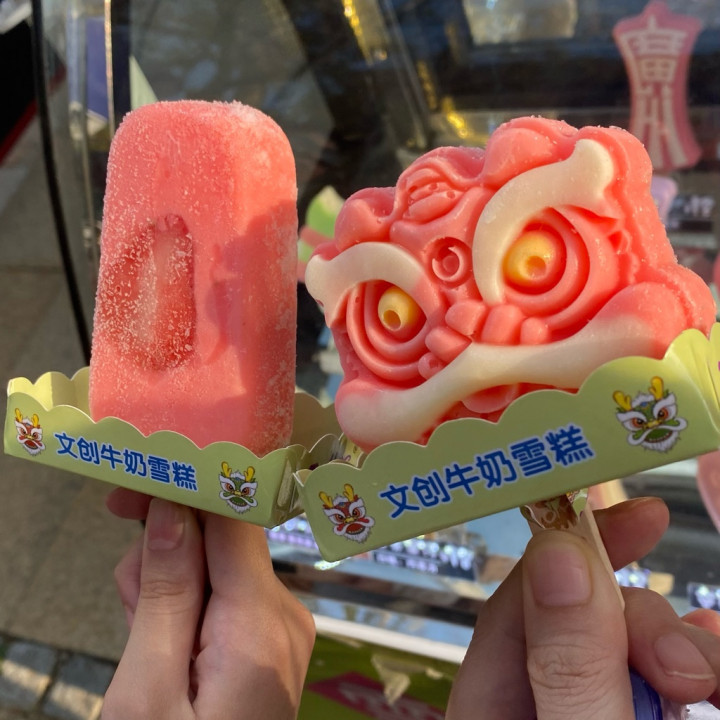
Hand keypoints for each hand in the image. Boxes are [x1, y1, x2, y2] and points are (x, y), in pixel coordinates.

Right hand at [101, 491, 314, 719]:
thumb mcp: (147, 690)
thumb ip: (165, 595)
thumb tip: (171, 507)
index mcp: (262, 624)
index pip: (234, 519)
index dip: (180, 494)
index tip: (125, 499)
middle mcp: (285, 614)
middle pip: (221, 541)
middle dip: (164, 558)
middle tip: (132, 608)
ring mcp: (283, 628)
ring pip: (217, 566)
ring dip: (170, 589)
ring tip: (145, 645)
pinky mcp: (272, 640)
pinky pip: (226, 596)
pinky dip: (188, 609)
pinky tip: (165, 648)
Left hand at [446, 497, 719, 718]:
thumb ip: (569, 665)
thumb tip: (559, 552)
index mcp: (489, 702)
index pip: (524, 596)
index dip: (577, 545)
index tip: (644, 517)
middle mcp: (530, 698)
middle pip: (586, 618)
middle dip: (644, 623)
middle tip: (688, 671)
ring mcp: (576, 711)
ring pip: (629, 650)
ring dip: (680, 652)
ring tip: (716, 689)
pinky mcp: (624, 719)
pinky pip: (654, 687)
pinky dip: (693, 677)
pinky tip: (718, 683)